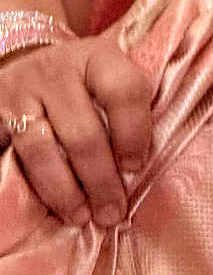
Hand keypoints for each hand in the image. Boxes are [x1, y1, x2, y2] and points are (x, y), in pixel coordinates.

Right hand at [0, 35, 152, 226]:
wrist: (35, 64)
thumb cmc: (90, 85)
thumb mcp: (114, 84)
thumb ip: (130, 115)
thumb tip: (137, 176)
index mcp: (99, 58)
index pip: (123, 92)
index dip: (133, 134)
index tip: (135, 167)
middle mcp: (57, 70)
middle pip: (82, 133)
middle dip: (100, 181)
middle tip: (112, 213)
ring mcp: (21, 91)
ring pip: (41, 150)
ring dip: (64, 191)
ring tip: (81, 216)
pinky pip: (13, 156)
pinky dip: (34, 186)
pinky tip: (51, 205)